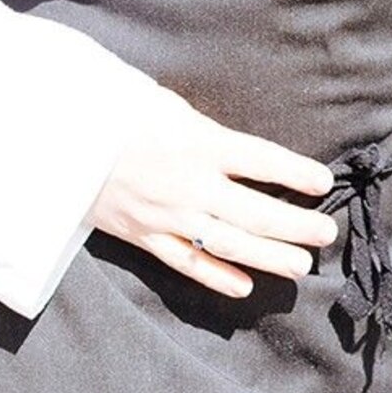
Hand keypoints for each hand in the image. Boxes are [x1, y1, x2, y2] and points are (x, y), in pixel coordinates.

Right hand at [90, 88, 338, 302]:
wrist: (65, 143)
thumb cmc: (120, 113)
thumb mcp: (170, 106)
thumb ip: (208, 131)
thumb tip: (243, 152)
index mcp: (199, 143)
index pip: (260, 160)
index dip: (295, 172)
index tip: (323, 182)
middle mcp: (189, 184)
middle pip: (254, 210)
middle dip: (295, 224)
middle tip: (326, 232)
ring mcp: (167, 215)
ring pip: (228, 244)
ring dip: (269, 256)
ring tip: (300, 264)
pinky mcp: (146, 237)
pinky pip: (187, 261)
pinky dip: (217, 276)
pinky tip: (244, 286)